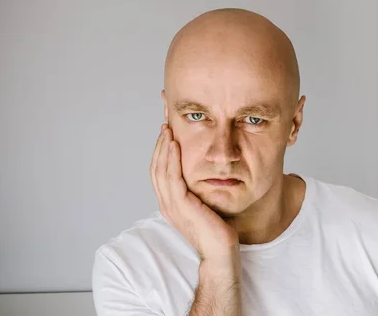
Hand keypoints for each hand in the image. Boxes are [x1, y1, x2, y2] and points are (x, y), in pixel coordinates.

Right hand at [150, 124, 239, 262]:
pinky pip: (171, 178)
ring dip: (163, 148)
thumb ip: (198, 190)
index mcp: (170, 203)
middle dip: (159, 144)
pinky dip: (170, 160)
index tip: (167, 132)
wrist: (221, 252)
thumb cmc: (217, 230)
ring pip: (160, 170)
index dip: (160, 151)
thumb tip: (204, 173)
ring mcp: (171, 205)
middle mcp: (166, 203)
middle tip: (164, 124)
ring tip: (167, 130)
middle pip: (155, 168)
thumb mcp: (205, 204)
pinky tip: (174, 145)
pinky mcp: (181, 205)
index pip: (159, 172)